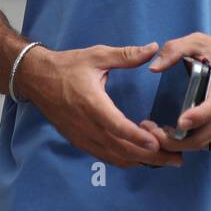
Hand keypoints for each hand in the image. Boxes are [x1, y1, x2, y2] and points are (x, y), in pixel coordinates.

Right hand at [20, 43, 182, 168]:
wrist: (37, 78)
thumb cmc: (68, 66)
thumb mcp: (97, 55)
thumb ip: (126, 55)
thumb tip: (153, 49)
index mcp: (92, 103)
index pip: (117, 127)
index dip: (137, 138)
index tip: (157, 144)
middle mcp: (86, 125)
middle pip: (120, 148)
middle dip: (149, 156)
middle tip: (174, 159)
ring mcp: (81, 136)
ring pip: (113, 156)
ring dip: (139, 161)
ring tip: (163, 160)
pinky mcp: (79, 140)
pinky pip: (104, 155)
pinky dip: (123, 159)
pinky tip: (139, 158)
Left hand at [139, 33, 210, 152]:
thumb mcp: (200, 42)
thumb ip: (175, 50)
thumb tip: (153, 68)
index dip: (197, 117)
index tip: (180, 122)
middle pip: (205, 135)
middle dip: (177, 141)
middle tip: (153, 135)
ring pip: (206, 142)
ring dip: (182, 145)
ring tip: (158, 136)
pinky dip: (193, 143)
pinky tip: (176, 136)